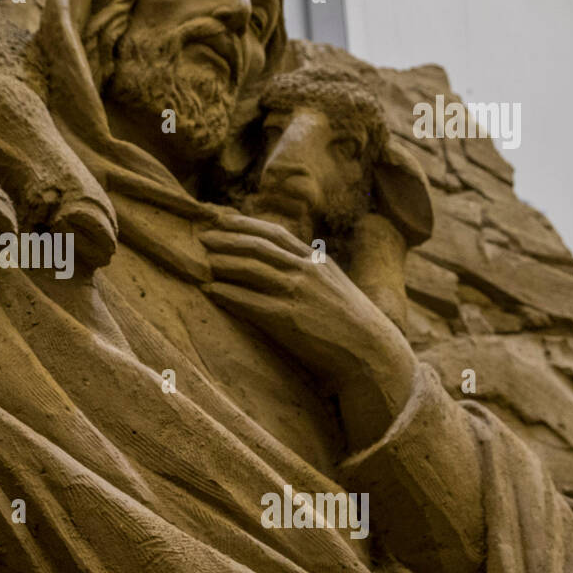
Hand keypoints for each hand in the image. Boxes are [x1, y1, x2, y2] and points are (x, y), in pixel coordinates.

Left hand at [200, 212, 417, 441]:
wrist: (370, 352)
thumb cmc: (350, 323)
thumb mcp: (334, 286)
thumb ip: (310, 272)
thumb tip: (282, 264)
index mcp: (317, 262)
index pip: (275, 234)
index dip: (246, 225)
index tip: (222, 220)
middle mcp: (306, 272)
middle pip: (258, 248)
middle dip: (227, 240)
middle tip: (202, 237)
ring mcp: (298, 294)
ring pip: (252, 270)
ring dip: (223, 263)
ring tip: (202, 261)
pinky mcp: (289, 320)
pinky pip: (250, 302)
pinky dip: (228, 294)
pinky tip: (211, 291)